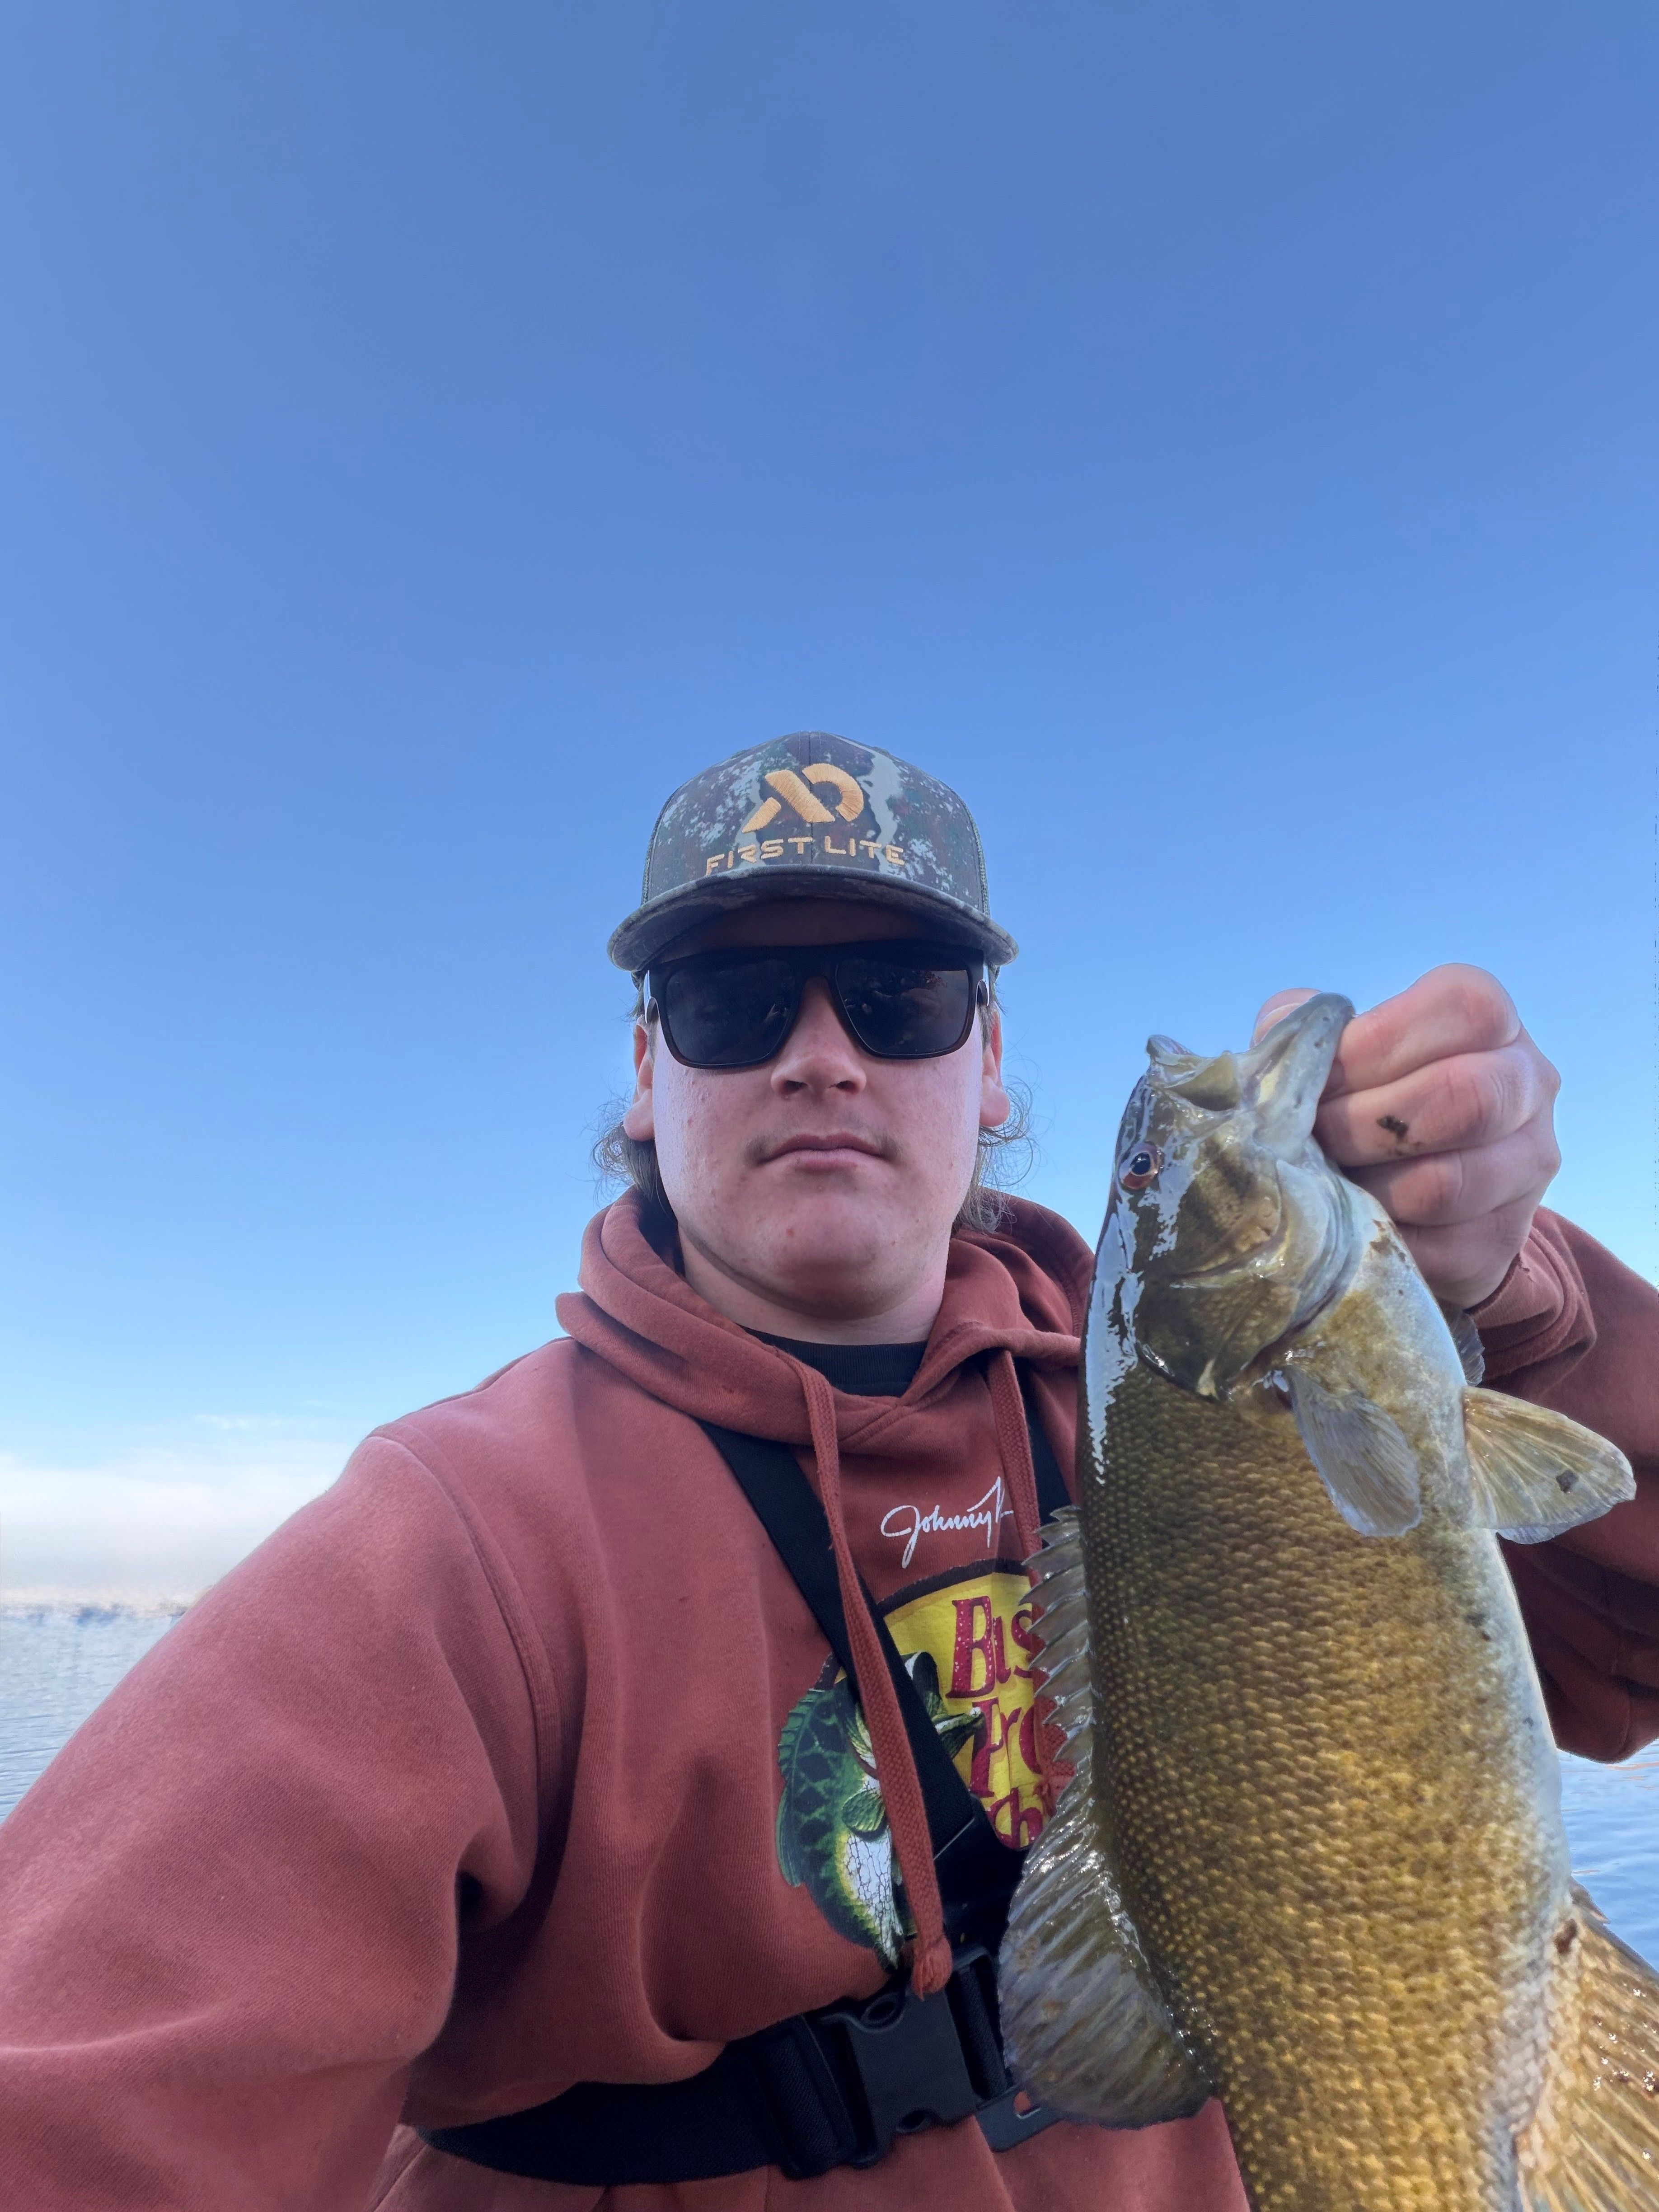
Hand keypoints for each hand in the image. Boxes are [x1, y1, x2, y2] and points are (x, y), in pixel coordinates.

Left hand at [1252, 966, 1560, 1308]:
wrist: (1412, 1178)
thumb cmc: (1364, 1090)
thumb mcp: (1336, 1045)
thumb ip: (1311, 1033)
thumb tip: (1286, 1049)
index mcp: (1490, 1018)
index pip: (1462, 1008)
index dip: (1375, 1046)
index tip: (1318, 1081)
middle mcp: (1527, 1083)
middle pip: (1467, 1096)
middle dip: (1365, 1123)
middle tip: (1314, 1139)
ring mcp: (1527, 1163)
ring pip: (1447, 1183)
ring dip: (1367, 1188)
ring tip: (1324, 1183)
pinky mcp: (1506, 1236)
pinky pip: (1440, 1247)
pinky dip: (1380, 1238)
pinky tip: (1350, 1223)